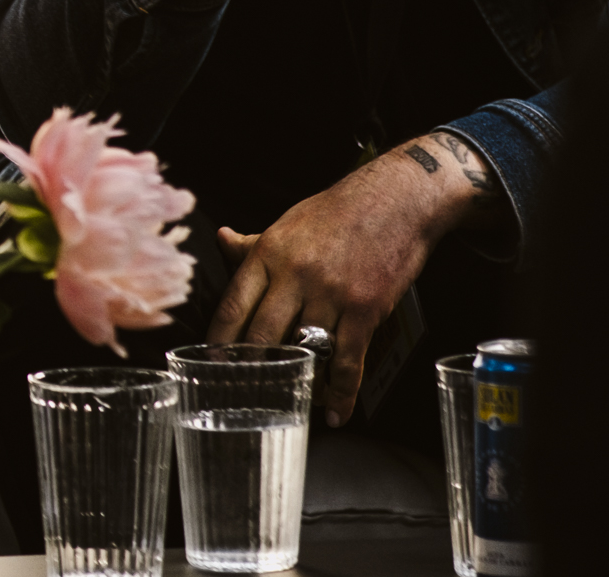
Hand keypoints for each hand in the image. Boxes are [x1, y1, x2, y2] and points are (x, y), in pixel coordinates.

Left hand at [207, 133, 503, 425]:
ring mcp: (332, 293)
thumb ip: (255, 242)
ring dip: (294, 382)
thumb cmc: (340, 210)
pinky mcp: (365, 309)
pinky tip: (333, 410)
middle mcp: (297, 274)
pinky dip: (340, 392)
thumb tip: (222, 240)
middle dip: (249, 368)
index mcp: (272, 251)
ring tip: (285, 402)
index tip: (211, 362)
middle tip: (242, 391)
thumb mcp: (290, 221)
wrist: (397, 198)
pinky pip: (347, 361)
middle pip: (262, 335)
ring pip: (303, 351)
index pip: (234, 304)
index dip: (218, 340)